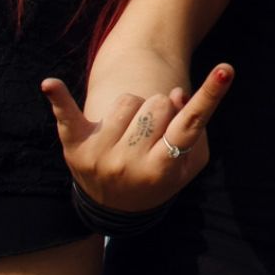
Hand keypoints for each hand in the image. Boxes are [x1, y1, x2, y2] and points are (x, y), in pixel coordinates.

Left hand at [42, 64, 232, 212]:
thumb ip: (192, 130)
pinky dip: (60, 100)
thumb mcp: (188, 165)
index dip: (209, 95)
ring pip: (130, 100)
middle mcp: (129, 164)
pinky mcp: (75, 146)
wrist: (115, 205)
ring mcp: (100, 155)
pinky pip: (67, 116)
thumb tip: (176, 96)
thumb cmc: (160, 174)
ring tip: (129, 132)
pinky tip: (50, 84)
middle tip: (155, 132)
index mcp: (162, 169)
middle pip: (160, 103)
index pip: (191, 124)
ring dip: (134, 109)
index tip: (225, 68)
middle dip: (163, 109)